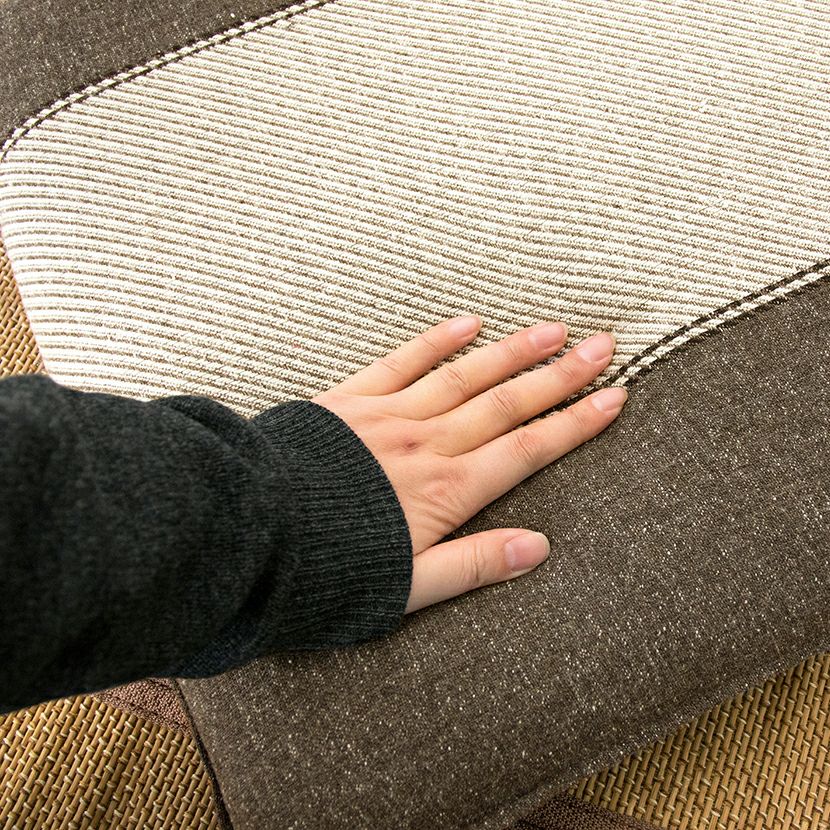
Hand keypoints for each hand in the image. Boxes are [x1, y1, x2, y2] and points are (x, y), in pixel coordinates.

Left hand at [311, 315, 626, 613]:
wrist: (251, 532)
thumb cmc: (328, 568)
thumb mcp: (408, 587)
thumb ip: (475, 565)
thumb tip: (539, 547)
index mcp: (446, 491)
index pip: (527, 449)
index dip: (575, 424)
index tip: (614, 397)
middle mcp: (427, 444)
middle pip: (507, 403)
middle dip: (559, 376)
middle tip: (603, 346)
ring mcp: (389, 416)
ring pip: (464, 376)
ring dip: (511, 352)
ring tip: (552, 330)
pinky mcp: (350, 400)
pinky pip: (401, 362)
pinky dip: (436, 341)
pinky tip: (466, 322)